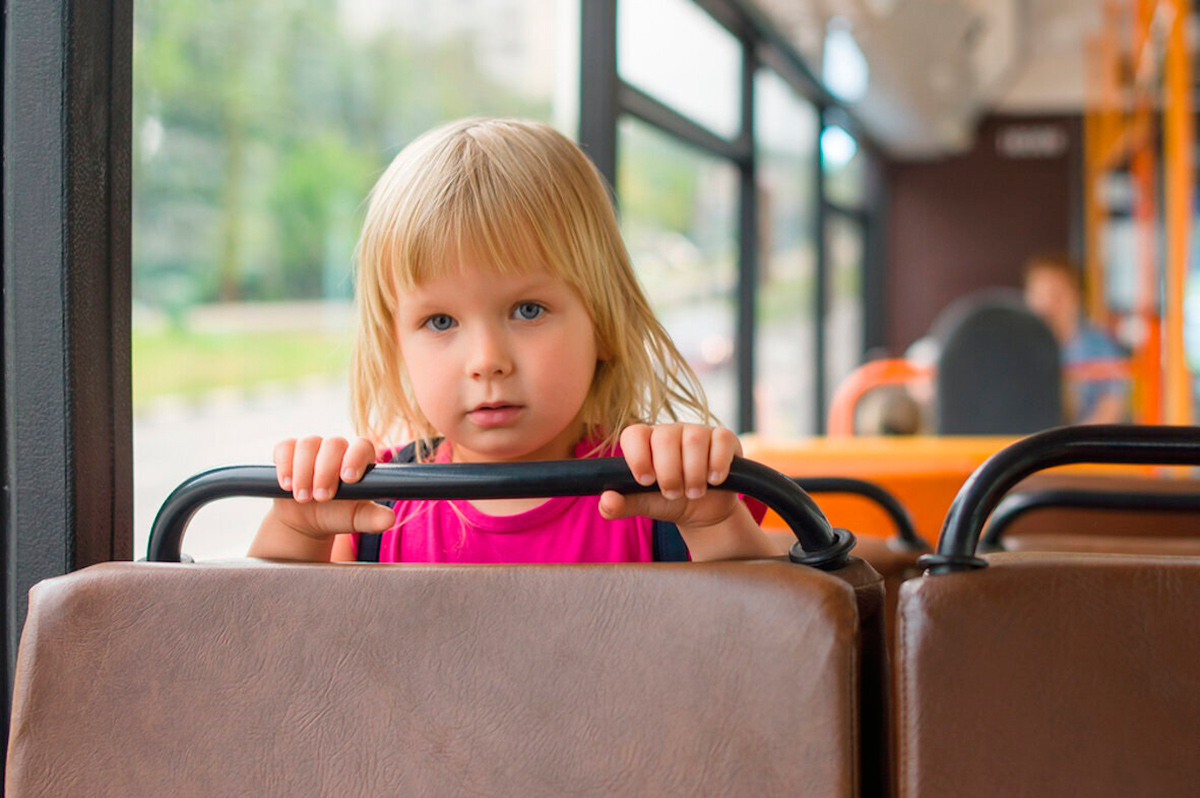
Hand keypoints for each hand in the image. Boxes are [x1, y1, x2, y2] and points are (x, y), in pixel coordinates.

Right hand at [266, 435, 395, 541]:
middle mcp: (337, 449)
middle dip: (326, 471)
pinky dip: (284, 464)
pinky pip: (285, 447)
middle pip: (334, 444)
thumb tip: (389, 520)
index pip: (362, 446)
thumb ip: (373, 518)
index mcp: (359, 459)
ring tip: (303, 497)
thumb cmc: (339, 515)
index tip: (348, 479)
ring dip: (304, 471)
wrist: (308, 520)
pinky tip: (287, 485)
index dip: (355, 458)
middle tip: (322, 498)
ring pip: (308, 444)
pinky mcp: (289, 452)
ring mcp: (313, 448)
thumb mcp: (357, 519)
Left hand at [598, 423, 741, 529]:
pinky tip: (714, 481)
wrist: (703, 510)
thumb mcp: (644, 505)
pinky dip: (717, 464)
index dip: (638, 457)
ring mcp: (698, 432)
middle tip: (672, 493)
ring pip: (694, 440)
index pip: (634, 434)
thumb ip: (622, 504)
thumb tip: (606, 501)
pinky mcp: (724, 438)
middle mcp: (671, 432)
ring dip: (693, 473)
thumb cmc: (669, 501)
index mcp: (646, 442)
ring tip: (693, 492)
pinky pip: (721, 441)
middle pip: (665, 437)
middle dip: (669, 472)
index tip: (645, 481)